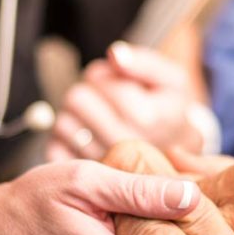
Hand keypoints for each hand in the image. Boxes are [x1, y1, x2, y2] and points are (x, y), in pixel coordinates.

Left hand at [47, 42, 201, 161]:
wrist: (177, 161)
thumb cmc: (170, 113)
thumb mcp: (171, 81)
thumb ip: (144, 63)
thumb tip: (114, 55)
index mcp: (146, 118)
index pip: (98, 79)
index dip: (105, 75)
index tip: (119, 82)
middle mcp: (122, 145)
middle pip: (76, 99)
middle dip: (88, 92)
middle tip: (104, 100)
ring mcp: (103, 165)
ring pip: (62, 123)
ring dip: (75, 116)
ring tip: (97, 119)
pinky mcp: (86, 179)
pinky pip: (55, 148)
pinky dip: (66, 140)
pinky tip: (88, 138)